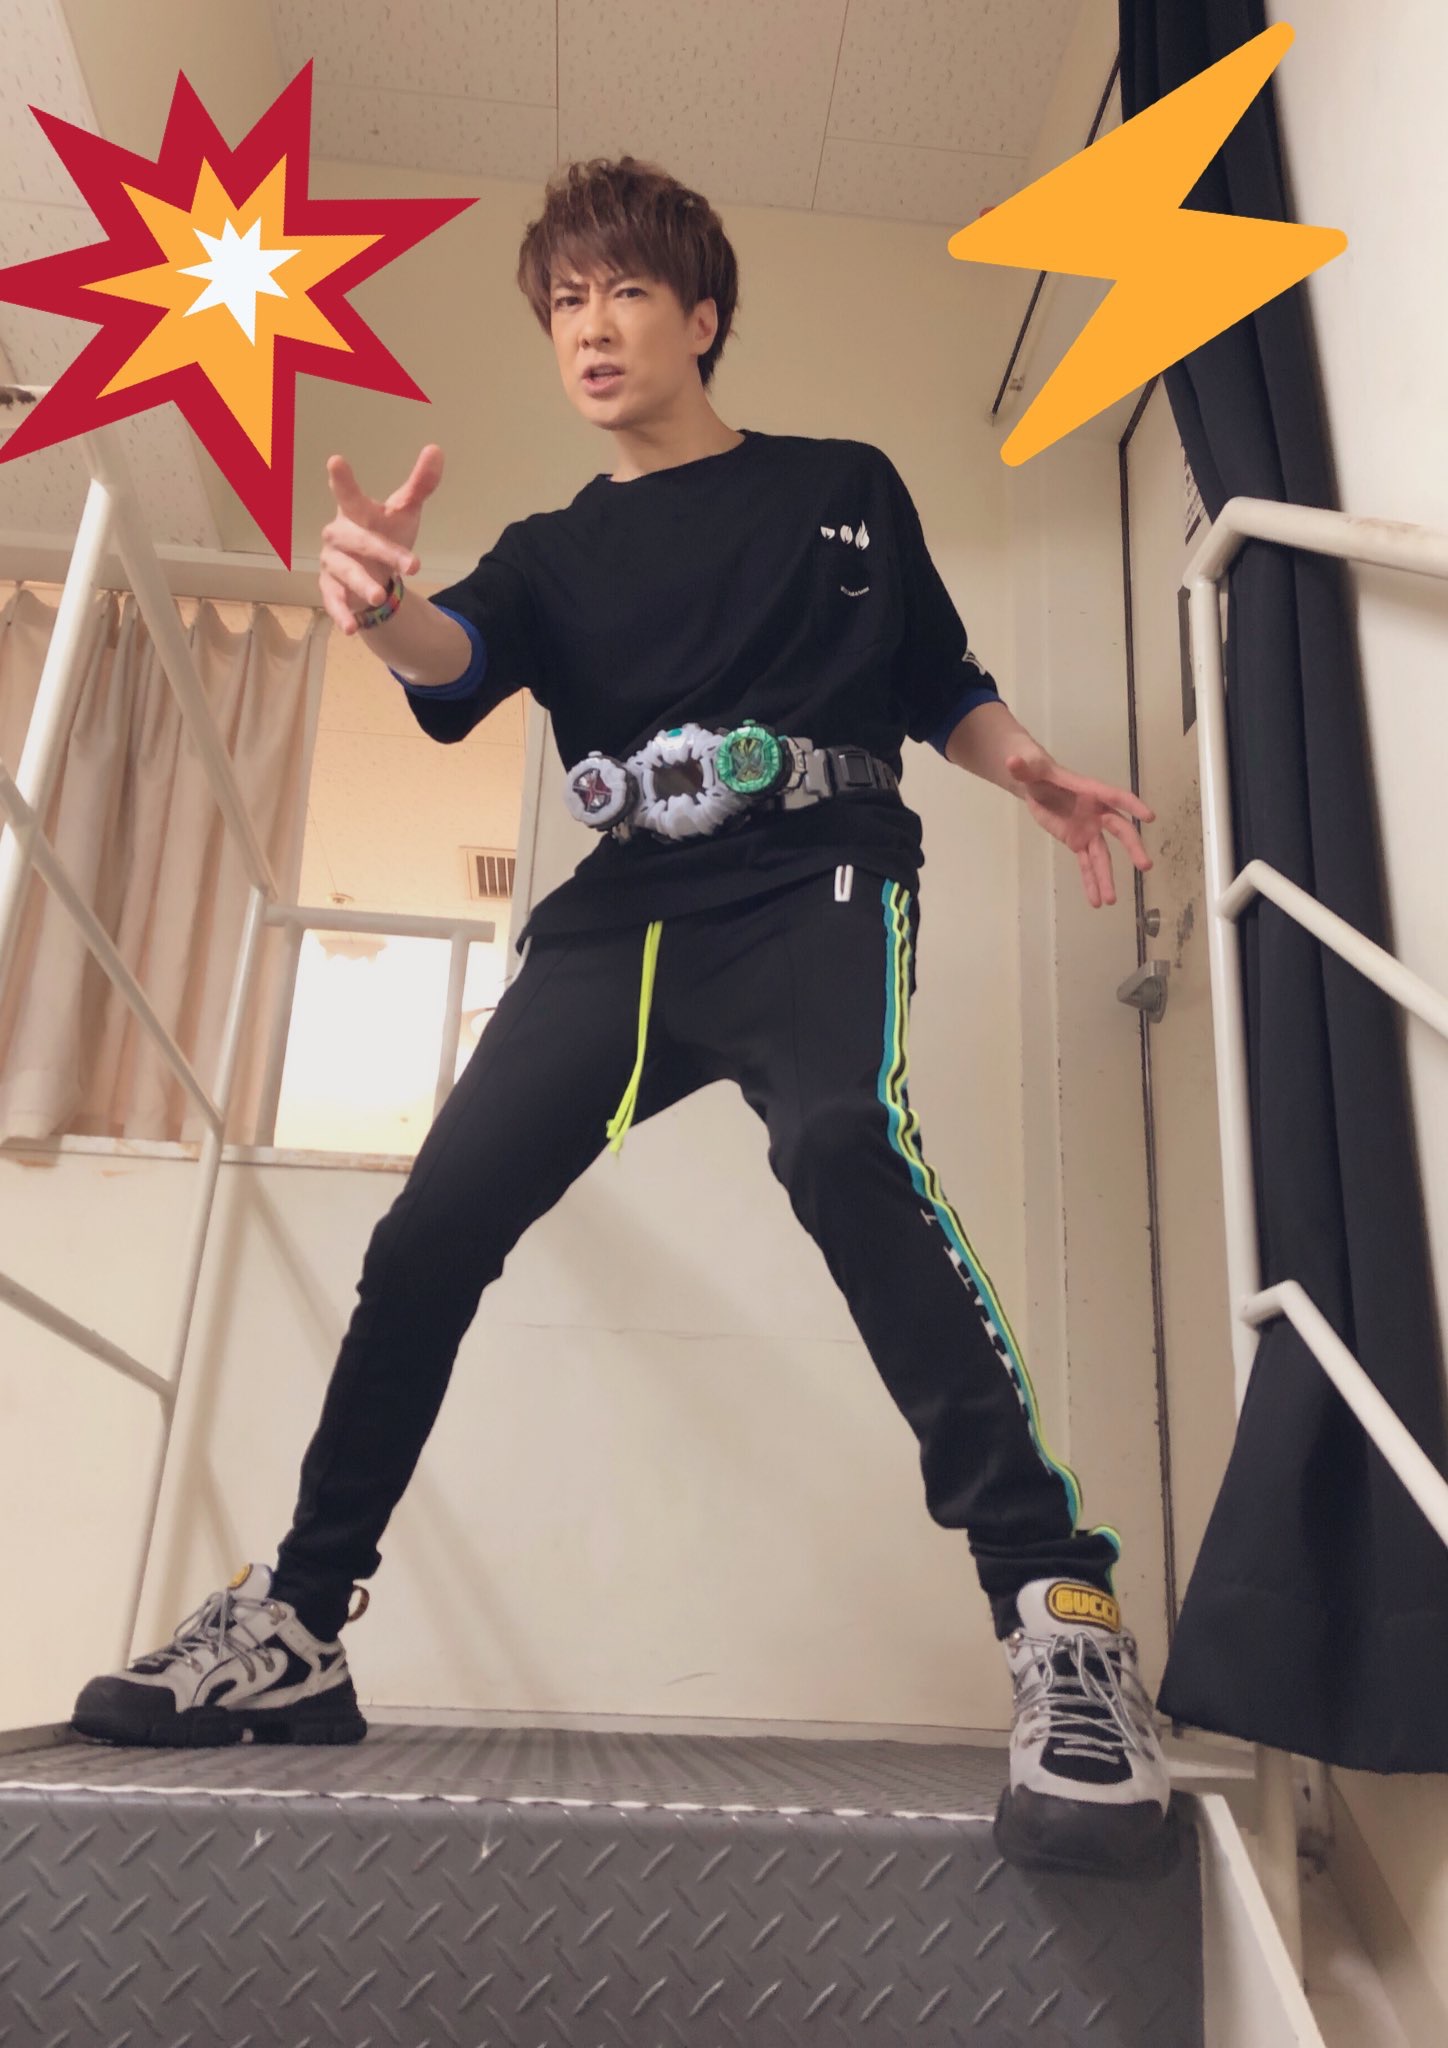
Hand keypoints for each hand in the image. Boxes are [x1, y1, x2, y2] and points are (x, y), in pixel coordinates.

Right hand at [319, 444, 443, 635]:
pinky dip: (341, 614)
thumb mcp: (404, 512)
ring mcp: (333, 563)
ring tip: (380, 597)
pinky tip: (351, 629)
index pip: (349, 494)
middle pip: (358, 540)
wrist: (371, 571)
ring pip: (345, 572)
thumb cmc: (383, 534)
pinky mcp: (331, 589)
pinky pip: (333, 601)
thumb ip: (420, 485)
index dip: (342, 479)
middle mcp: (339, 535)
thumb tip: (436, 450)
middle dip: (383, 551)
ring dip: (362, 584)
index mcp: (355, 512)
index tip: (335, 460)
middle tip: (413, 566)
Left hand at [1005, 743, 1154, 908]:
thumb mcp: (1028, 767)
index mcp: (1091, 791)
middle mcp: (1096, 813)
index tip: (1149, 816)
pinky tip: (1096, 901)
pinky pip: (1086, 864)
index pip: (1115, 797)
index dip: (1132, 805)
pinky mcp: (1077, 842)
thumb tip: (1012, 761)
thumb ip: (1023, 767)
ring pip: (1102, 856)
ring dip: (1107, 877)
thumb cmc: (1037, 771)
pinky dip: (1090, 882)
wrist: (1034, 783)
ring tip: (1110, 901)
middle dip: (1132, 847)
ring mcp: (1089, 830)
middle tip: (1145, 865)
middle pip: (1119, 831)